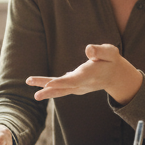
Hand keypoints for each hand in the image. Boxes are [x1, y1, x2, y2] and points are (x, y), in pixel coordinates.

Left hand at [26, 44, 142, 104]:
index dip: (61, 83)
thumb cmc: (111, 61)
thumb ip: (100, 51)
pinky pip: (60, 86)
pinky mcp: (74, 84)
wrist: (115, 76)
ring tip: (30, 83)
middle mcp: (81, 84)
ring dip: (45, 88)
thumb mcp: (110, 52)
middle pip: (63, 88)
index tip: (48, 84)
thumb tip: (88, 49)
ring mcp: (77, 86)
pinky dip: (50, 85)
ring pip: (59, 89)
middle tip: (35, 95)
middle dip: (48, 91)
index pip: (73, 81)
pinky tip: (41, 83)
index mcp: (89, 76)